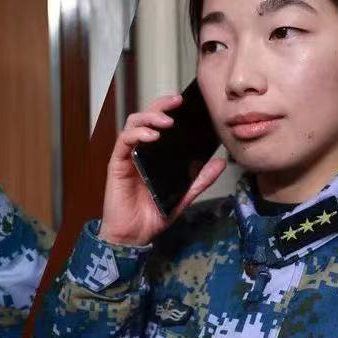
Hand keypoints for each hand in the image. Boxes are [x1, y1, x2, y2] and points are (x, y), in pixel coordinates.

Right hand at [97, 94, 226, 246]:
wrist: (134, 236)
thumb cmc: (153, 215)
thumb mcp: (184, 195)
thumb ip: (200, 179)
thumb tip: (220, 162)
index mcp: (153, 155)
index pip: (158, 123)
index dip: (168, 109)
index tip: (184, 101)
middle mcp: (139, 151)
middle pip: (145, 117)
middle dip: (160, 106)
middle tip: (177, 102)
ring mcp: (127, 156)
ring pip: (133, 124)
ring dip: (150, 118)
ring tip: (167, 122)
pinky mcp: (117, 164)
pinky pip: (124, 142)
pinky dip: (137, 134)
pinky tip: (152, 137)